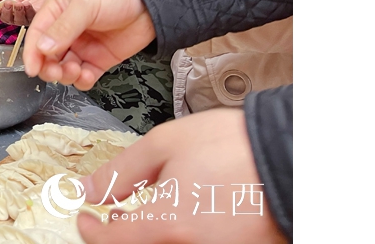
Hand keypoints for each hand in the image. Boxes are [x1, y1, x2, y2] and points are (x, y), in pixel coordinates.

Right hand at [0, 0, 51, 25]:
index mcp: (6, 11)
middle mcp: (14, 17)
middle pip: (7, 19)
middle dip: (6, 11)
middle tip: (7, 3)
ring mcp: (25, 18)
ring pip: (19, 20)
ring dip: (17, 12)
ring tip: (18, 4)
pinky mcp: (35, 16)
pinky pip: (31, 16)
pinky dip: (28, 10)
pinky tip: (26, 4)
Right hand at [22, 0, 155, 89]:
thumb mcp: (85, 4)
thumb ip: (64, 27)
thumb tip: (43, 48)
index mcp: (57, 11)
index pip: (36, 35)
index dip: (31, 53)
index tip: (31, 69)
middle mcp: (66, 30)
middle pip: (47, 56)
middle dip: (48, 67)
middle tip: (56, 72)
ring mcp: (83, 46)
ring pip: (63, 68)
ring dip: (64, 75)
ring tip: (75, 71)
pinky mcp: (99, 59)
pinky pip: (84, 76)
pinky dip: (81, 80)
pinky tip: (86, 75)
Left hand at [77, 109, 284, 243]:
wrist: (292, 154)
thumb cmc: (234, 146)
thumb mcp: (164, 144)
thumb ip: (120, 172)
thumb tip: (88, 190)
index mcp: (169, 225)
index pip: (112, 243)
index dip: (90, 231)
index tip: (85, 218)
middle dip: (120, 236)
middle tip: (115, 215)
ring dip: (149, 234)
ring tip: (150, 210)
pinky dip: (179, 234)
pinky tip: (182, 213)